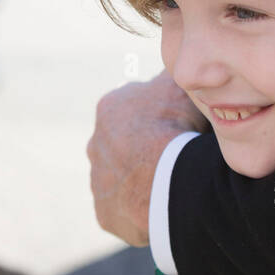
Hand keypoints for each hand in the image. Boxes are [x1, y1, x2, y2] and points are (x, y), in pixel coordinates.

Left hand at [87, 72, 208, 247]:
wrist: (170, 180)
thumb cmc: (176, 127)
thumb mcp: (179, 86)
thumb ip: (172, 73)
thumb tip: (179, 60)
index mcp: (110, 109)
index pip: (135, 109)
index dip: (160, 116)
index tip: (179, 125)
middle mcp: (95, 144)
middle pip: (124, 144)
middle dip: (145, 149)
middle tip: (176, 156)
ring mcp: (97, 182)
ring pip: (121, 178)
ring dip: (141, 180)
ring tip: (171, 184)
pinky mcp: (104, 214)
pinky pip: (124, 210)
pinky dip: (140, 208)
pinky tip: (163, 205)